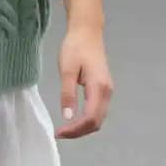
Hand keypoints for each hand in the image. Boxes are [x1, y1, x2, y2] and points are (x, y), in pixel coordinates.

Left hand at [55, 24, 113, 139]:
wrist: (87, 31)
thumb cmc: (75, 47)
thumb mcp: (66, 70)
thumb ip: (67, 93)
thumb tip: (68, 117)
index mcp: (99, 88)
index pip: (89, 118)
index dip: (75, 130)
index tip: (58, 132)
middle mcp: (107, 92)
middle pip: (97, 122)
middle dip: (79, 132)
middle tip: (60, 133)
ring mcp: (107, 91)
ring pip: (98, 118)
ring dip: (83, 127)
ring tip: (65, 128)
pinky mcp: (104, 89)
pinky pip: (98, 111)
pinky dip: (87, 120)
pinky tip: (74, 119)